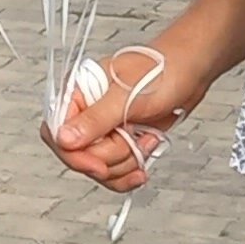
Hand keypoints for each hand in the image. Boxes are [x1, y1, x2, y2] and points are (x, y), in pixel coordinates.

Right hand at [44, 35, 198, 193]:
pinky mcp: (119, 142)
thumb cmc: (160, 71)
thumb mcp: (125, 96)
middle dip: (110, 156)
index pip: (55, 134)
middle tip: (130, 136)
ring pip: (99, 167)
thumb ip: (94, 120)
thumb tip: (64, 138)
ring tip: (143, 137)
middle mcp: (85, 114)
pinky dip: (132, 168)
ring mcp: (103, 131)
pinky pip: (115, 171)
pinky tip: (145, 151)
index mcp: (76, 95)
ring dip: (126, 160)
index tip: (99, 164)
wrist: (189, 71)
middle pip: (79, 157)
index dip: (75, 155)